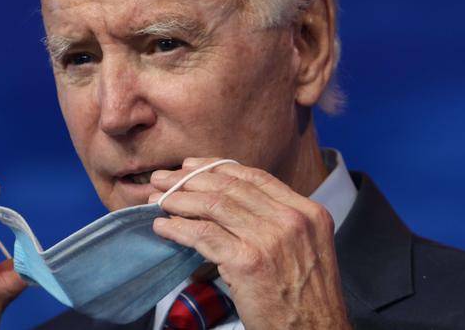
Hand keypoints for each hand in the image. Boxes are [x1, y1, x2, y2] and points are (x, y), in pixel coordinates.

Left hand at [149, 158, 349, 329]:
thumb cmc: (306, 298)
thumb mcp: (304, 248)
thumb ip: (274, 222)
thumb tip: (227, 203)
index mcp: (306, 211)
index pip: (254, 177)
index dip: (216, 167)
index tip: (191, 166)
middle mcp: (290, 219)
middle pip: (229, 186)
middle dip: (189, 179)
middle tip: (163, 179)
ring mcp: (269, 239)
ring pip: (213, 205)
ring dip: (179, 200)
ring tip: (158, 200)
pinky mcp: (247, 261)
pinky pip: (203, 235)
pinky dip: (178, 228)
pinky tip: (163, 227)